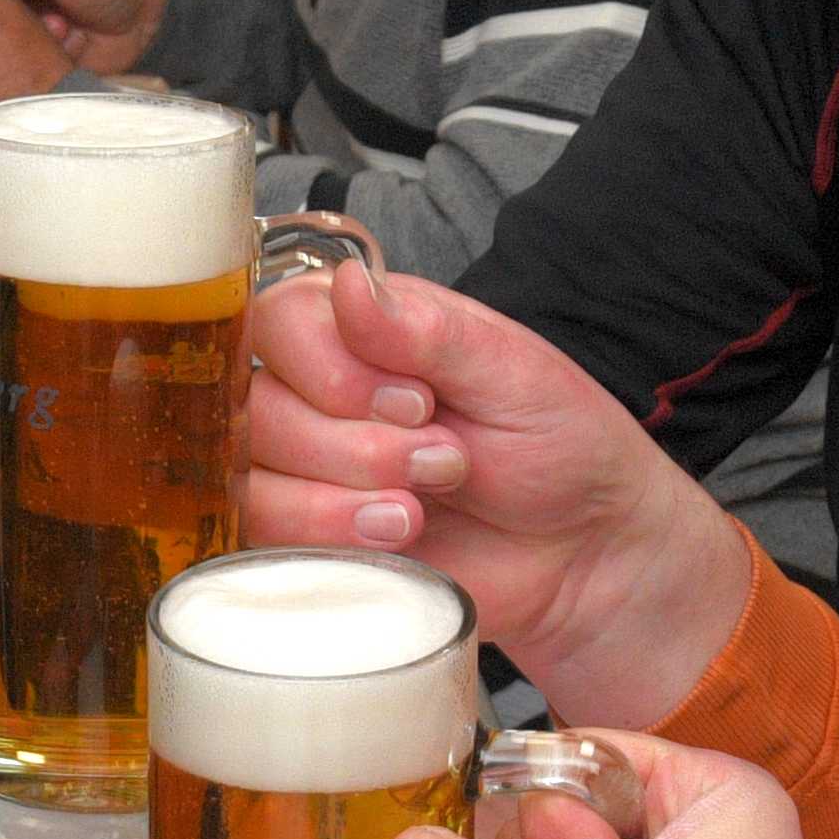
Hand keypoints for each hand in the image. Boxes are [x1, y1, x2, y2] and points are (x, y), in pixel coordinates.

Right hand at [242, 263, 754, 727]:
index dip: (330, 371)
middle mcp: (315, 395)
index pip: (275, 322)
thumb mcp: (509, 371)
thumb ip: (424, 331)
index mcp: (357, 330)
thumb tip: (347, 285)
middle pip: (257, 408)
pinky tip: (398, 543)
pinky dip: (332, 545)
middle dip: (354, 447)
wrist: (586, 553)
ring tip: (420, 508)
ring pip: (253, 480)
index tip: (417, 401)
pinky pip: (267, 545)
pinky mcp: (306, 545)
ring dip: (340, 501)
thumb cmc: (558, 445)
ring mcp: (303, 473)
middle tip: (444, 461)